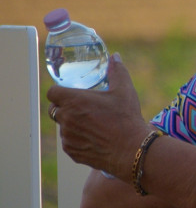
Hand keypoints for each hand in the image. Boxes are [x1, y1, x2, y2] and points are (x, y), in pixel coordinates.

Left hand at [46, 53, 152, 180]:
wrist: (130, 149)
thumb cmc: (126, 118)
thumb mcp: (125, 90)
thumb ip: (117, 71)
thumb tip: (115, 57)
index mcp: (75, 101)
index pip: (52, 93)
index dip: (59, 92)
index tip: (70, 93)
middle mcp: (66, 118)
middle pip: (56, 109)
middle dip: (66, 108)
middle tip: (84, 108)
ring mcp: (67, 136)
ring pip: (63, 126)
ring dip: (73, 123)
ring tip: (94, 124)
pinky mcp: (71, 150)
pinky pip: (69, 141)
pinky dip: (78, 138)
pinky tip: (95, 137)